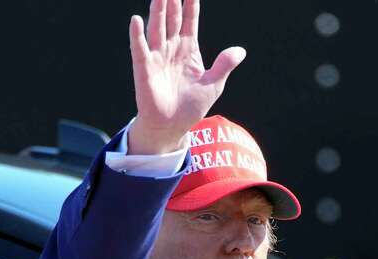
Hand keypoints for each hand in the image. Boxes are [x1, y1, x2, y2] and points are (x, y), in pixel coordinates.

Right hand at [128, 0, 245, 154]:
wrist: (172, 126)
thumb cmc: (191, 106)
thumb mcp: (213, 84)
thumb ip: (224, 65)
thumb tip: (241, 51)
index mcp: (188, 49)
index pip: (189, 20)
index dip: (190, 4)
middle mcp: (171, 48)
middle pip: (172, 18)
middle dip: (172, 1)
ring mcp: (157, 57)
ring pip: (157, 28)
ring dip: (157, 11)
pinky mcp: (144, 69)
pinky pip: (140, 49)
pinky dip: (137, 35)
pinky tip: (136, 20)